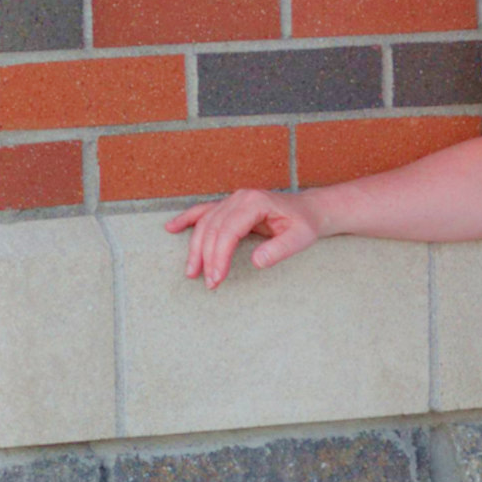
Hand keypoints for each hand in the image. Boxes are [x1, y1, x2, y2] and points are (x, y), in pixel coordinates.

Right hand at [166, 188, 322, 289]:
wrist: (310, 210)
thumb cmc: (305, 224)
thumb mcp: (300, 238)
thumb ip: (280, 249)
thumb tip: (257, 262)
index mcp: (255, 202)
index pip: (229, 231)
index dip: (220, 256)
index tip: (217, 278)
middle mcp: (240, 198)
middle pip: (213, 229)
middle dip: (207, 258)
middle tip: (209, 283)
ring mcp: (233, 200)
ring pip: (205, 223)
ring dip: (196, 248)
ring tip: (192, 272)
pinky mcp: (230, 206)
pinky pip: (204, 212)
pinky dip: (187, 219)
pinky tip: (171, 228)